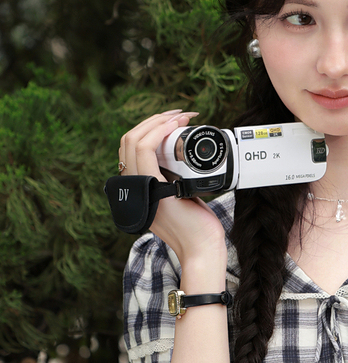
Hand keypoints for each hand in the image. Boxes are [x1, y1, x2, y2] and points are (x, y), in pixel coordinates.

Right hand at [118, 109, 226, 263]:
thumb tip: (181, 160)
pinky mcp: (153, 188)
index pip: (132, 148)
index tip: (175, 120)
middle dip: (154, 120)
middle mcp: (134, 187)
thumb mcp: (182, 196)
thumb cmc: (197, 226)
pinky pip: (144, 151)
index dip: (150, 128)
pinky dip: (157, 132)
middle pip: (129, 140)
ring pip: (133, 140)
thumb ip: (174, 181)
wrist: (202, 248)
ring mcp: (140, 188)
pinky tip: (172, 125)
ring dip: (157, 121)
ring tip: (179, 116)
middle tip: (179, 114)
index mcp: (138, 187)